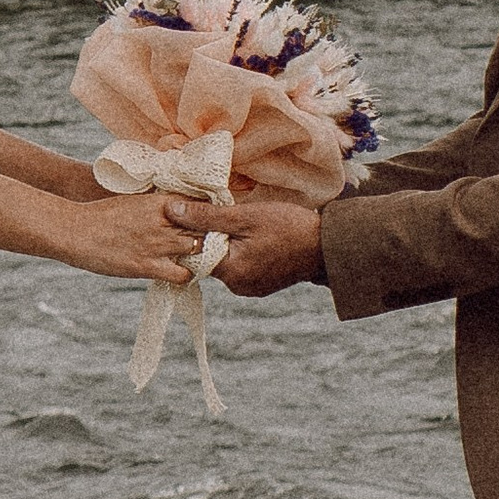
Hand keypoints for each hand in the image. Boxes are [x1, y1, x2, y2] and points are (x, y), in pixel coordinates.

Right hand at [58, 190, 217, 284]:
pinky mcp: (149, 266)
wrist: (75, 231)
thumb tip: (171, 207)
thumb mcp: (132, 200)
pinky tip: (182, 272)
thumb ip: (155, 203)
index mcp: (159, 201)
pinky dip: (187, 274)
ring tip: (197, 257)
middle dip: (206, 231)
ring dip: (199, 253)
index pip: (199, 203)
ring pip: (198, 248)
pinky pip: (183, 274)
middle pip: (203, 225)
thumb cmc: (99, 214)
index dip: (206, 212)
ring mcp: (158, 244)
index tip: (209, 218)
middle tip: (209, 238)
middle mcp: (164, 221)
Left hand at [163, 188, 321, 298]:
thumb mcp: (245, 216)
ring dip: (229, 243)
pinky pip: (242, 266)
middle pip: (210, 259)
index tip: (198, 214)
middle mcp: (237, 286)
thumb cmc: (289, 228)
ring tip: (243, 224)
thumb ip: (206, 216)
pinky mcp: (262, 284)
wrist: (328, 246)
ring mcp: (251, 288)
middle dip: (212, 237)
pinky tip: (255, 236)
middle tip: (225, 215)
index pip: (194, 255)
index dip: (192, 233)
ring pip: (227, 261)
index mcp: (230, 272)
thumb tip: (170, 211)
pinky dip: (243, 251)